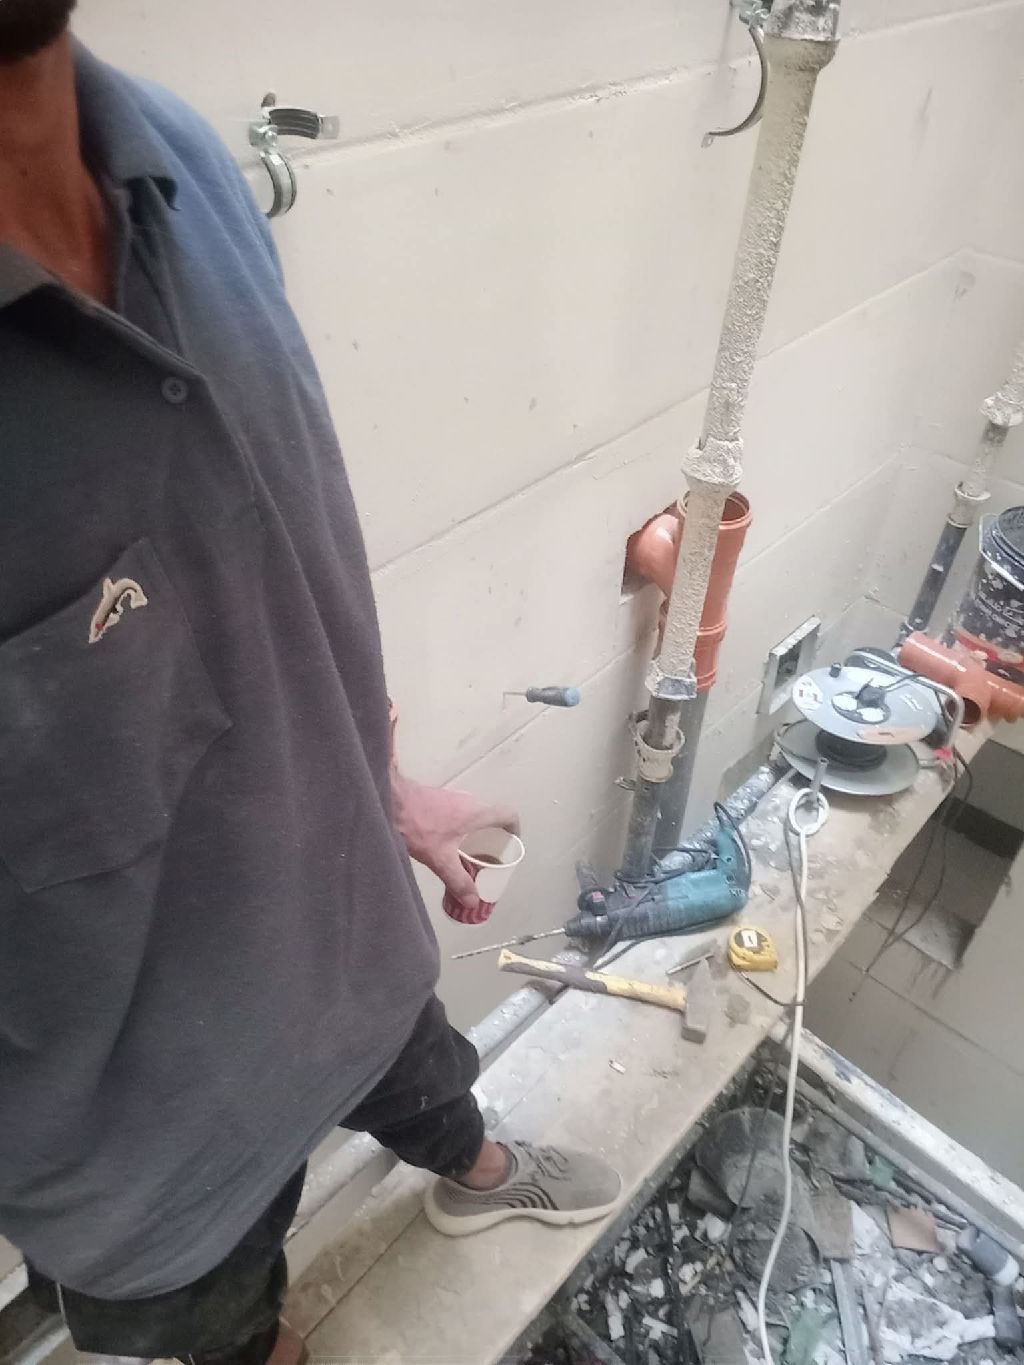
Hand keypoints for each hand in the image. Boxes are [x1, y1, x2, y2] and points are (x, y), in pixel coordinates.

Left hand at [391, 772, 519, 912]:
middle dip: (495, 837)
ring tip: (470, 854)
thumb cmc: (418, 825)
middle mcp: (470, 801)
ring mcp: (453, 798)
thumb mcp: (440, 859)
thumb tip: (473, 901)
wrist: (388, 799)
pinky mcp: (438, 800)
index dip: (515, 830)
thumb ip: (458, 880)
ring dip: (477, 833)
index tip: (511, 846)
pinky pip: (460, 814)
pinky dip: (462, 829)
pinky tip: (448, 844)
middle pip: (493, 816)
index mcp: (478, 812)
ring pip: (475, 815)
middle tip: (490, 858)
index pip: (509, 814)